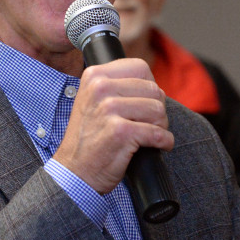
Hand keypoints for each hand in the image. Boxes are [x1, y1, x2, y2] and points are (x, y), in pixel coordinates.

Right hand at [53, 58, 173, 193]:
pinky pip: (158, 133)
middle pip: (153, 89)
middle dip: (156, 109)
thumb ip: (116, 86)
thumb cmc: (89, 138)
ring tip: (149, 135)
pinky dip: (164, 142)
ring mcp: (110, 109)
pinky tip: (158, 146)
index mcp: (94, 75)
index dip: (148, 86)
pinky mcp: (121, 132)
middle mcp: (100, 88)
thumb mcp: (93, 100)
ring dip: (161, 126)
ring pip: (158, 110)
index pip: (140, 67)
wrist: (75, 171)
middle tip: (148, 123)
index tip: (143, 102)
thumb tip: (152, 84)